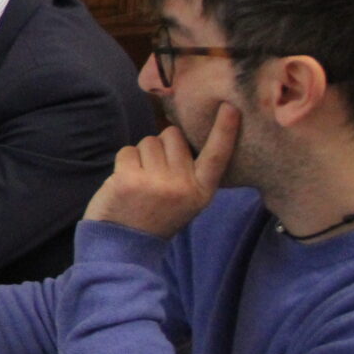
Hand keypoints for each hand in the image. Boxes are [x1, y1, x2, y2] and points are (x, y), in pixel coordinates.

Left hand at [83, 105, 238, 238]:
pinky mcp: (129, 180)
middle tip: (154, 172)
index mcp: (201, 191)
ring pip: (148, 141)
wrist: (124, 246)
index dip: (224, 130)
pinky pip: (127, 151)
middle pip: (173, 136)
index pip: (217, 156)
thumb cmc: (155, 217)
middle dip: (161, 145)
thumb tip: (179, 136)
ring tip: (140, 181)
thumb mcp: (186, 201)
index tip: (230, 107)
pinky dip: (124, 162)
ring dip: (141, 155)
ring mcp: (156, 182)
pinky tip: (125, 183)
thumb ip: (189, 172)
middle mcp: (183, 185)